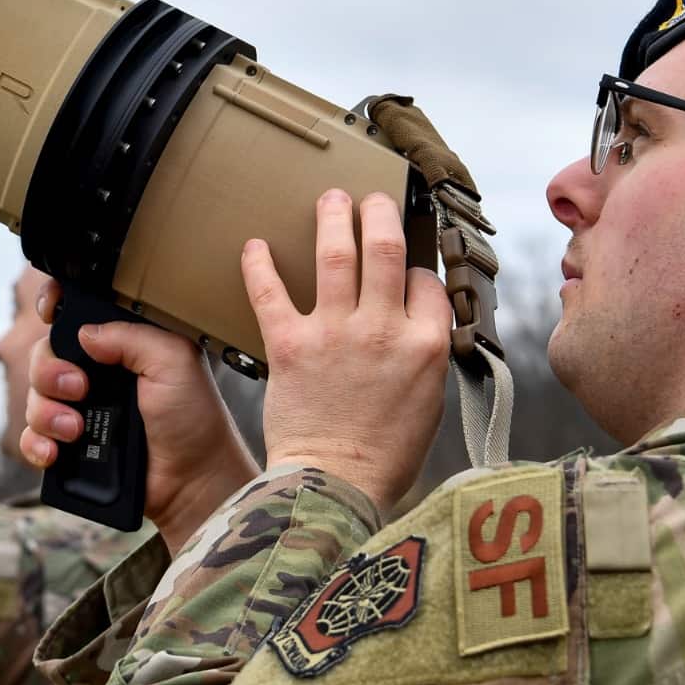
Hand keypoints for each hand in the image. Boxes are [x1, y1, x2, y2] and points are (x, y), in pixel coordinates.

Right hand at [20, 279, 259, 551]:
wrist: (193, 481)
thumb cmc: (193, 419)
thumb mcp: (174, 360)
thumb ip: (130, 335)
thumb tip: (84, 333)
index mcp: (123, 344)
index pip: (78, 314)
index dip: (56, 307)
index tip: (50, 312)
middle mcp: (98, 373)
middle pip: (45, 354)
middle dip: (50, 371)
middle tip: (78, 389)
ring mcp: (81, 409)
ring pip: (34, 396)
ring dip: (45, 411)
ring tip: (75, 429)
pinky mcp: (70, 445)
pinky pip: (31, 437)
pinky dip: (36, 443)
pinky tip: (54, 452)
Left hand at [246, 189, 450, 517]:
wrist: (335, 487)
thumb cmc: (384, 455)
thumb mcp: (429, 401)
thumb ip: (425, 353)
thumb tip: (418, 321)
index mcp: (425, 346)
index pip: (426, 282)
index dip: (416, 270)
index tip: (405, 270)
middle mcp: (384, 330)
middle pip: (386, 249)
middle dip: (379, 212)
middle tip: (372, 198)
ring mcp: (336, 334)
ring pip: (336, 254)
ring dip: (332, 217)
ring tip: (329, 199)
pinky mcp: (291, 346)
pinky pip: (271, 292)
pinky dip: (259, 264)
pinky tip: (255, 245)